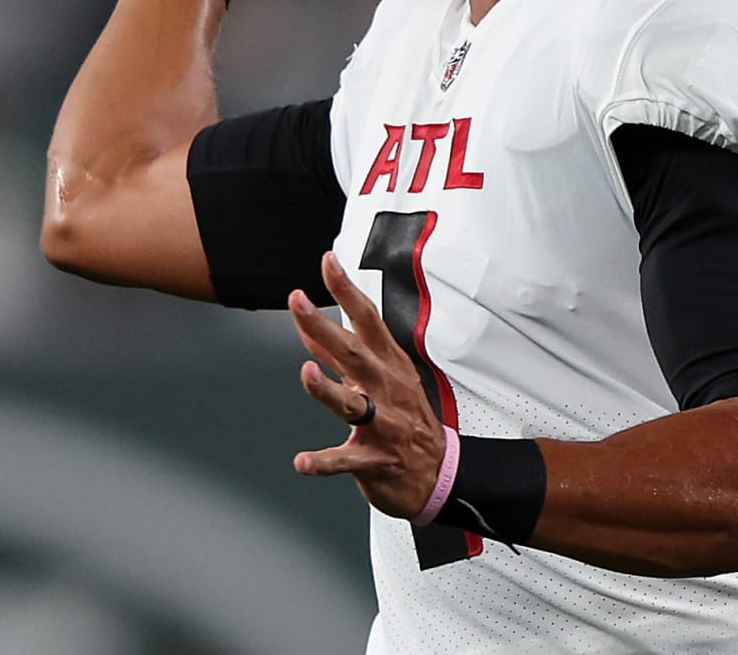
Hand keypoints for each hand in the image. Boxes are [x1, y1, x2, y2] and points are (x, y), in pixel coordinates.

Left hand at [289, 251, 445, 518]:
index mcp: (388, 366)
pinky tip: (302, 461)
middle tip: (298, 303)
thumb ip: (340, 357)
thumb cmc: (405, 420)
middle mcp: (386, 391)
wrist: (439, 474)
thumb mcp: (379, 380)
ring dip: (328, 390)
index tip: (328, 263)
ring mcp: (383, 426)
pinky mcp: (375, 461)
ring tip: (307, 374)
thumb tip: (309, 328)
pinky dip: (323, 462)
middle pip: (355, 355)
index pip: (367, 321)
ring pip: (353, 406)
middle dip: (325, 328)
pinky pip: (346, 461)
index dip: (346, 291)